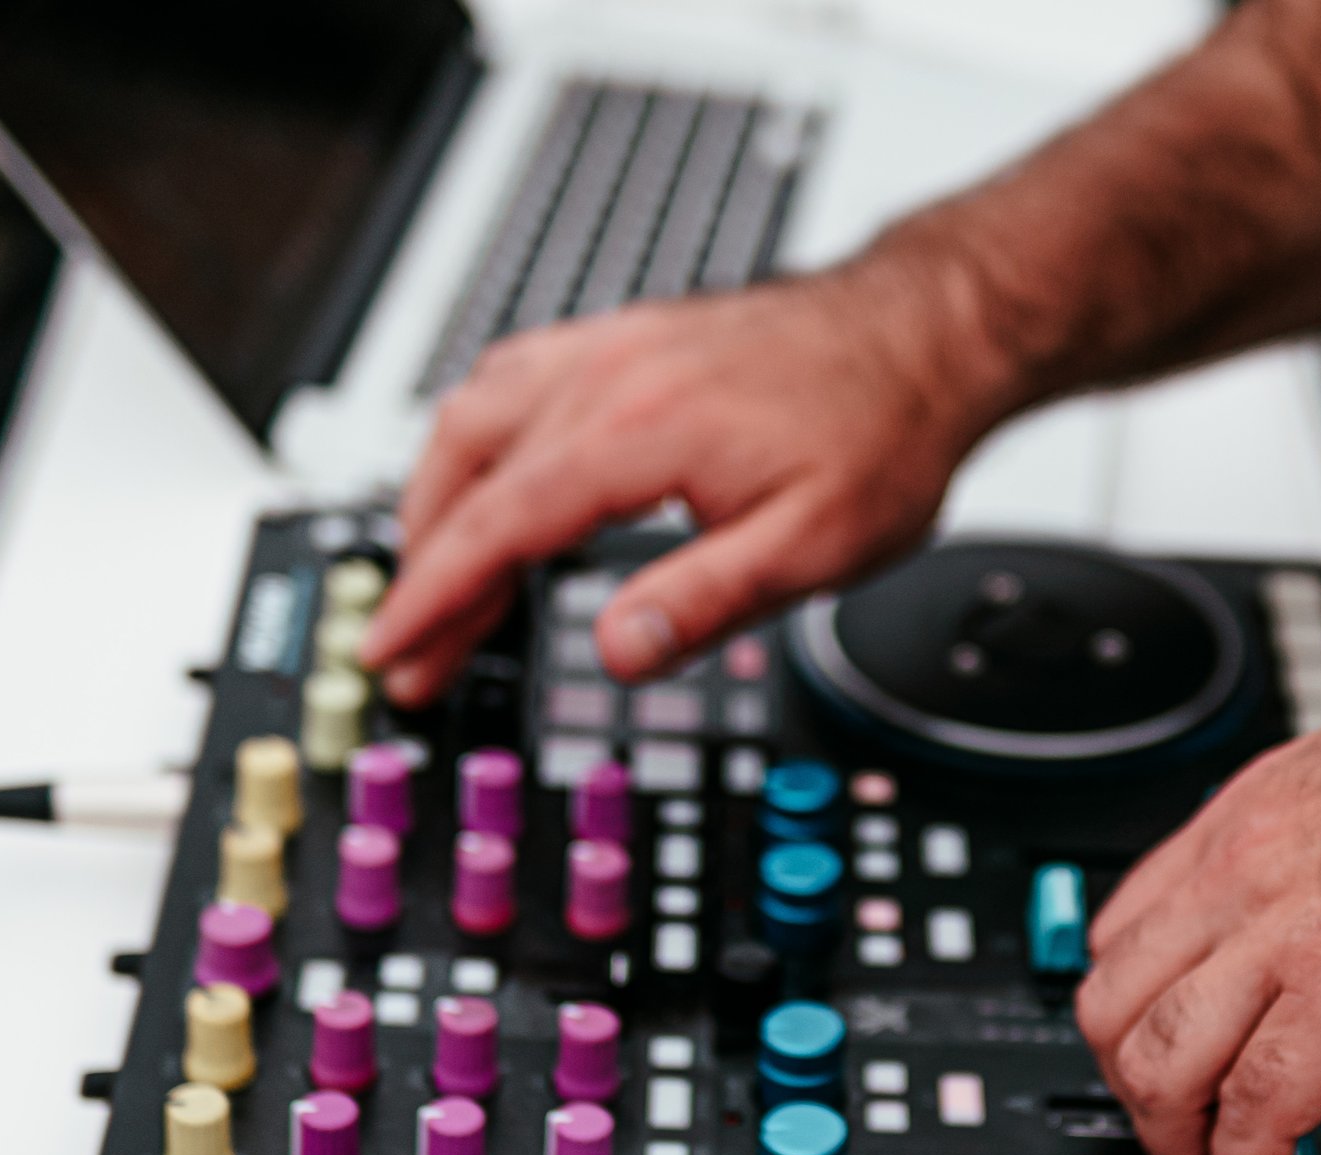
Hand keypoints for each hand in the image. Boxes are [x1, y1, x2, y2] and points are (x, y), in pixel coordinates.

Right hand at [360, 261, 1017, 703]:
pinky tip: (480, 478)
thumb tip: (620, 653)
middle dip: (422, 568)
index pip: (498, 526)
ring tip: (429, 579)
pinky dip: (474, 441)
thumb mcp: (814, 547)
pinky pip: (513, 381)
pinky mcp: (627, 339)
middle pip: (468, 473)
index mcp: (641, 431)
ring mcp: (613, 346)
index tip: (392, 652)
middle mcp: (609, 374)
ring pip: (475, 416)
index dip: (433, 599)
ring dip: (436, 500)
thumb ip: (705, 602)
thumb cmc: (885, 430)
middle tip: (410, 648)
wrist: (928, 334)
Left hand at [1074, 630, 1320, 1154]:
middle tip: (1173, 1132)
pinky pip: (1253, 1112)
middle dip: (1131, 1089)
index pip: (1127, 927)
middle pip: (1113, 1003)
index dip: (1132, 1009)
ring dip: (1173, 1144)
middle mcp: (1243, 871)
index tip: (1157, 1053)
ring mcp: (1280, 934)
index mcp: (1250, 820)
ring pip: (1156, 1064)